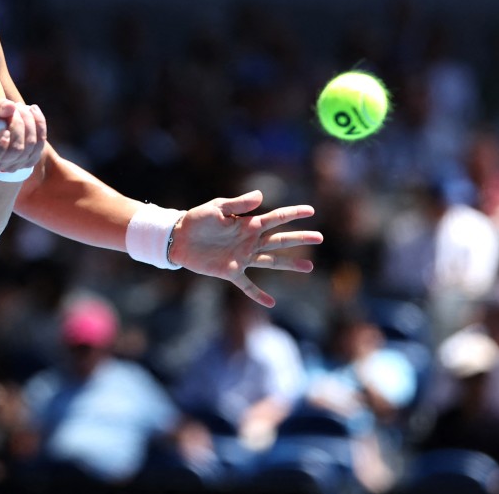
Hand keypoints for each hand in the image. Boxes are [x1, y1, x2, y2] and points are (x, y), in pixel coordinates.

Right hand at [0, 100, 45, 174]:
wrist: (2, 130)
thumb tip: (11, 107)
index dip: (1, 145)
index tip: (3, 129)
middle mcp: (3, 166)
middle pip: (17, 148)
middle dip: (18, 124)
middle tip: (15, 107)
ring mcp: (19, 164)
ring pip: (31, 144)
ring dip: (29, 121)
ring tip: (23, 107)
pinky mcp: (32, 159)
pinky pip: (41, 142)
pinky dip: (40, 123)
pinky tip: (33, 110)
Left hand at [167, 190, 319, 307]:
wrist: (178, 237)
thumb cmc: (198, 219)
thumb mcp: (217, 207)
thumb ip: (238, 203)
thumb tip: (261, 195)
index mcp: (248, 223)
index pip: (275, 218)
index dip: (292, 213)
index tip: (310, 210)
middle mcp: (249, 241)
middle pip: (280, 240)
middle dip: (300, 238)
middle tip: (320, 237)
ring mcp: (242, 257)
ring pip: (271, 261)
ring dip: (289, 264)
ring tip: (309, 267)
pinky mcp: (230, 271)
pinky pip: (247, 285)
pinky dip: (258, 294)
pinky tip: (271, 303)